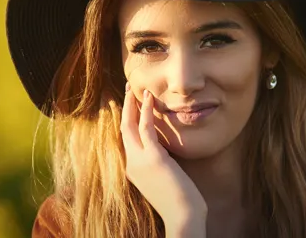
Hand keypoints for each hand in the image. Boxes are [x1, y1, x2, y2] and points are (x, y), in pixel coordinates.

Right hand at [120, 83, 206, 233]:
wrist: (183, 218)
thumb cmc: (180, 202)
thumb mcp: (165, 180)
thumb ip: (160, 165)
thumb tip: (166, 152)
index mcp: (133, 170)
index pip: (127, 140)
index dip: (128, 120)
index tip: (132, 105)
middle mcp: (132, 164)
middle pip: (123, 129)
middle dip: (125, 108)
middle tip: (128, 89)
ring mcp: (140, 161)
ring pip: (130, 125)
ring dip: (132, 104)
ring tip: (136, 88)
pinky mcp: (153, 158)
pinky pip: (146, 128)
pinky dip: (146, 111)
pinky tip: (149, 98)